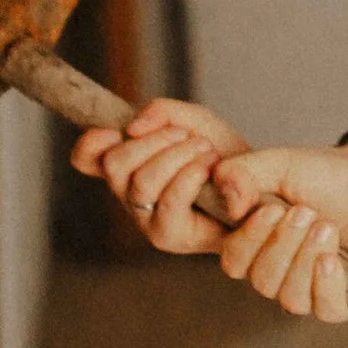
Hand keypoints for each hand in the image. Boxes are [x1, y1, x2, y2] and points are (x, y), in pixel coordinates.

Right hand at [69, 99, 249, 255]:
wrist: (260, 187)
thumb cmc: (224, 156)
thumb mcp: (193, 120)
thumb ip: (162, 111)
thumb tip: (134, 128)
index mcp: (129, 167)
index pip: (86, 158)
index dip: (92, 142)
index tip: (117, 130)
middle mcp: (130, 196)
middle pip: (114, 164)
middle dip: (154, 141)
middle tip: (186, 136)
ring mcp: (146, 219)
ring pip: (141, 181)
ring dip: (177, 156)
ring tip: (206, 151)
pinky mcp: (169, 236)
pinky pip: (169, 200)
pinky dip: (190, 175)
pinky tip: (209, 167)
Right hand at [208, 140, 347, 322]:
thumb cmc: (326, 173)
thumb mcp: (277, 164)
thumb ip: (242, 174)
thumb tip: (229, 206)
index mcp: (257, 245)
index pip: (234, 262)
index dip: (248, 241)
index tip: (271, 208)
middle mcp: (280, 273)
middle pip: (263, 281)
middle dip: (283, 244)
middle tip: (306, 211)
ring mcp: (312, 289)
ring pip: (291, 298)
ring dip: (306, 258)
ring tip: (326, 224)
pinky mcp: (347, 299)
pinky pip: (326, 310)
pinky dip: (326, 286)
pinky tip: (333, 259)